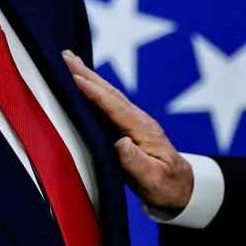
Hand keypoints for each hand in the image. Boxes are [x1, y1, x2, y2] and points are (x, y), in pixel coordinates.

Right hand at [62, 50, 194, 210]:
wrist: (181, 188)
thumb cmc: (167, 187)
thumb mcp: (155, 179)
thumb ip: (137, 163)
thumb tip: (120, 143)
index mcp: (143, 130)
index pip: (115, 107)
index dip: (94, 92)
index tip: (74, 77)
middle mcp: (138, 120)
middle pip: (109, 92)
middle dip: (87, 74)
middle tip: (65, 56)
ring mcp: (134, 122)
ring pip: (108, 94)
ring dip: (89, 77)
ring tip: (70, 60)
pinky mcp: (128, 127)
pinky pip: (107, 103)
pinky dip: (94, 89)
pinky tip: (83, 82)